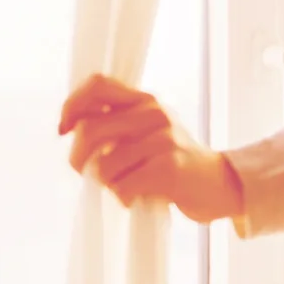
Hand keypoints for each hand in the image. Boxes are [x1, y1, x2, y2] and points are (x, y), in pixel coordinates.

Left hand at [58, 74, 243, 224]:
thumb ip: (114, 123)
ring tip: (127, 186)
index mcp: (145, 100)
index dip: (71, 106)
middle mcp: (154, 113)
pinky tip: (141, 196)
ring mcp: (164, 138)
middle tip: (93, 175)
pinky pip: (121, 187)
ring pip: (101, 167)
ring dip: (107, 185)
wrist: (218, 184)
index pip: (96, 85)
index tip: (65, 130)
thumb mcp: (146, 132)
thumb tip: (70, 128)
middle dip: (79, 161)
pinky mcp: (170, 166)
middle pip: (89, 131)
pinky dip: (124, 198)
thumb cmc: (171, 162)